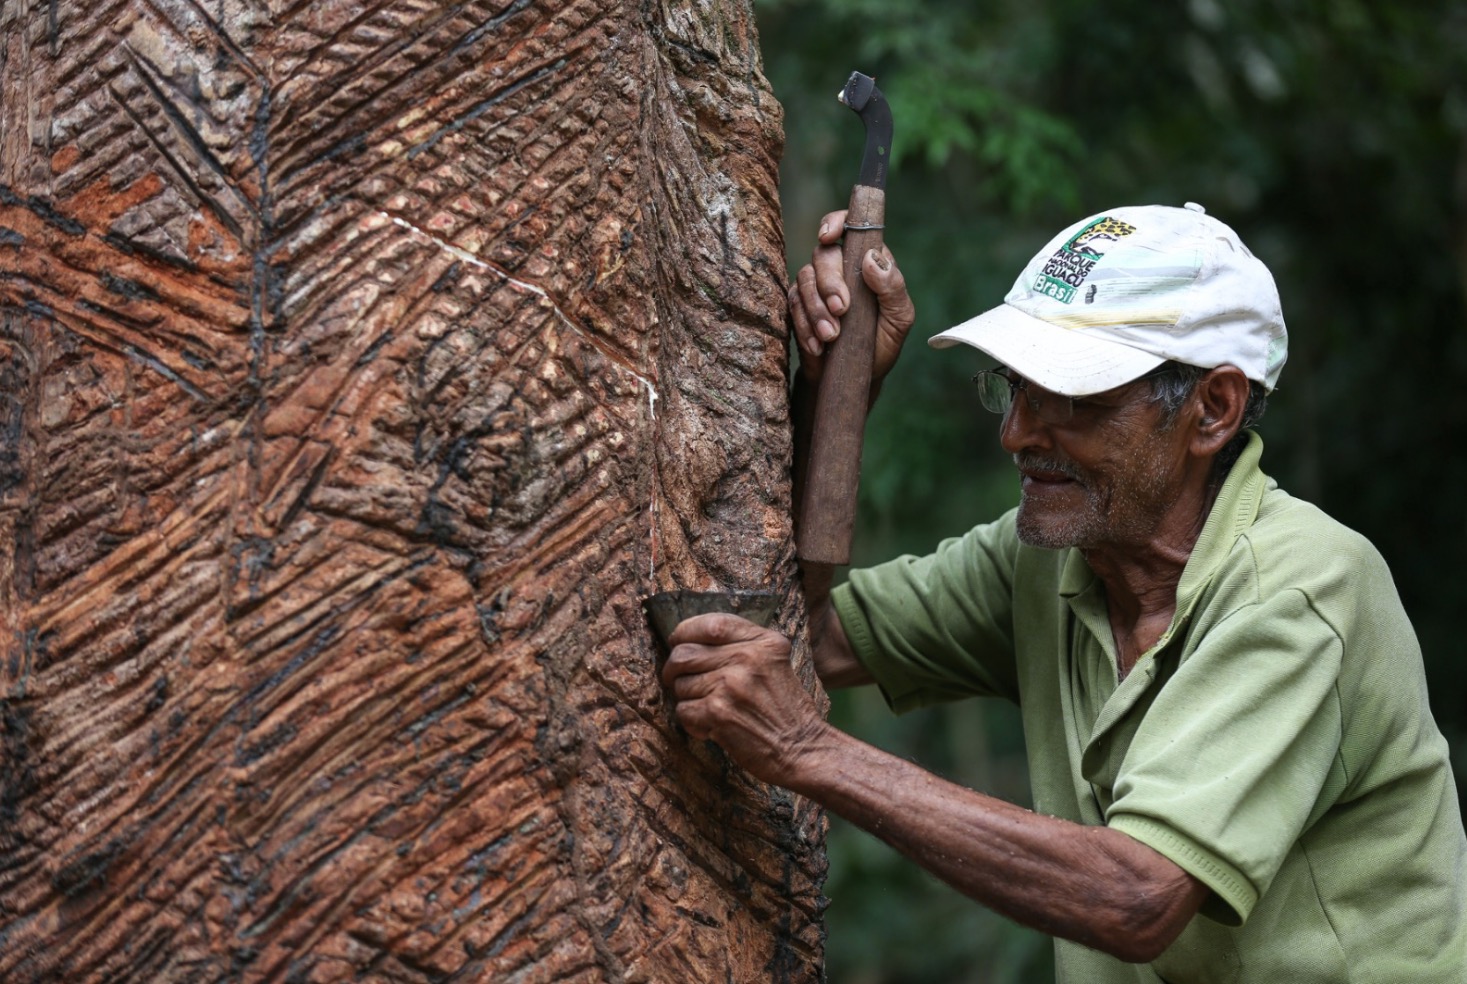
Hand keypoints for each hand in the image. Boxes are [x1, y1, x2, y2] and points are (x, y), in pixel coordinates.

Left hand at [659, 613, 827, 785]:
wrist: (803, 748)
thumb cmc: (786, 709)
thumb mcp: (776, 662)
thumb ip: (744, 644)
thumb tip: (692, 637)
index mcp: (764, 642)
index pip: (712, 623)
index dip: (686, 631)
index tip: (678, 641)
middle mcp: (747, 658)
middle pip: (684, 653)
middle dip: (674, 670)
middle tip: (681, 682)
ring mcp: (731, 685)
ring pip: (681, 684)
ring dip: (688, 700)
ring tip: (710, 709)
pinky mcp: (718, 713)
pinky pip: (683, 711)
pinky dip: (692, 722)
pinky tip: (712, 727)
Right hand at [788, 209, 916, 384]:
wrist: (857, 377)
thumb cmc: (881, 343)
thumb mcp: (899, 318)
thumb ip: (892, 287)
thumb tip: (872, 259)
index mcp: (866, 262)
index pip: (849, 228)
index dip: (835, 223)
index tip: (829, 237)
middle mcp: (840, 269)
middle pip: (822, 255)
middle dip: (829, 282)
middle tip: (841, 309)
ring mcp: (816, 287)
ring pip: (804, 280)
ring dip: (817, 309)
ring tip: (832, 336)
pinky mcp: (798, 308)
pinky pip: (793, 306)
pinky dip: (805, 326)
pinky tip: (818, 345)